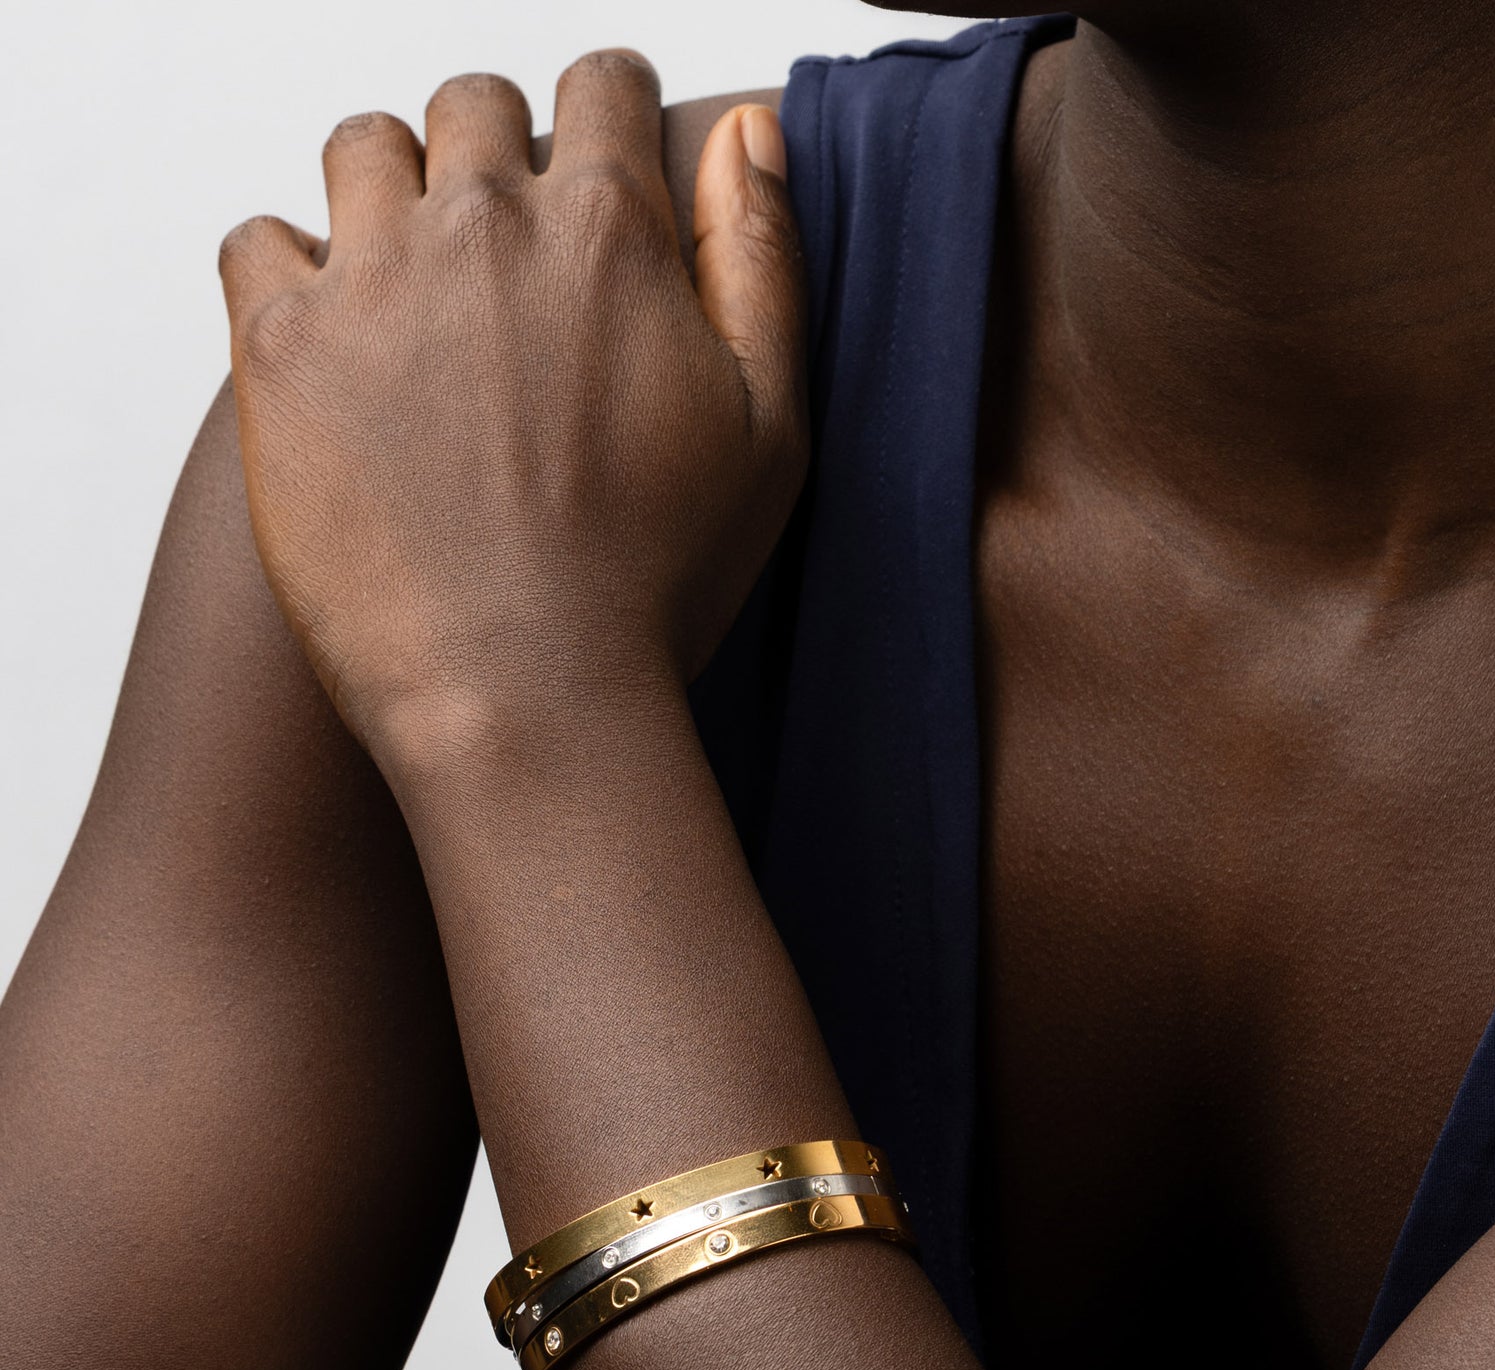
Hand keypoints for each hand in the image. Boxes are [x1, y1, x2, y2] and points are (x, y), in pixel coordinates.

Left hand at [218, 53, 805, 776]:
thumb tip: (745, 123)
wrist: (525, 696)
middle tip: (506, 251)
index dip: (606, 112)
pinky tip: (335, 342)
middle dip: (494, 153)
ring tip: (414, 287)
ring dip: (391, 193)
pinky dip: (290, 271)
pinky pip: (257, 240)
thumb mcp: (771, 424)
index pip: (598, 84)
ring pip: (360, 148)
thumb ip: (760, 256)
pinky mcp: (279, 348)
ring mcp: (370, 279)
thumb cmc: (663, 581)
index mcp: (609, 231)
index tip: (597, 162)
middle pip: (470, 106)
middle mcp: (482, 224)